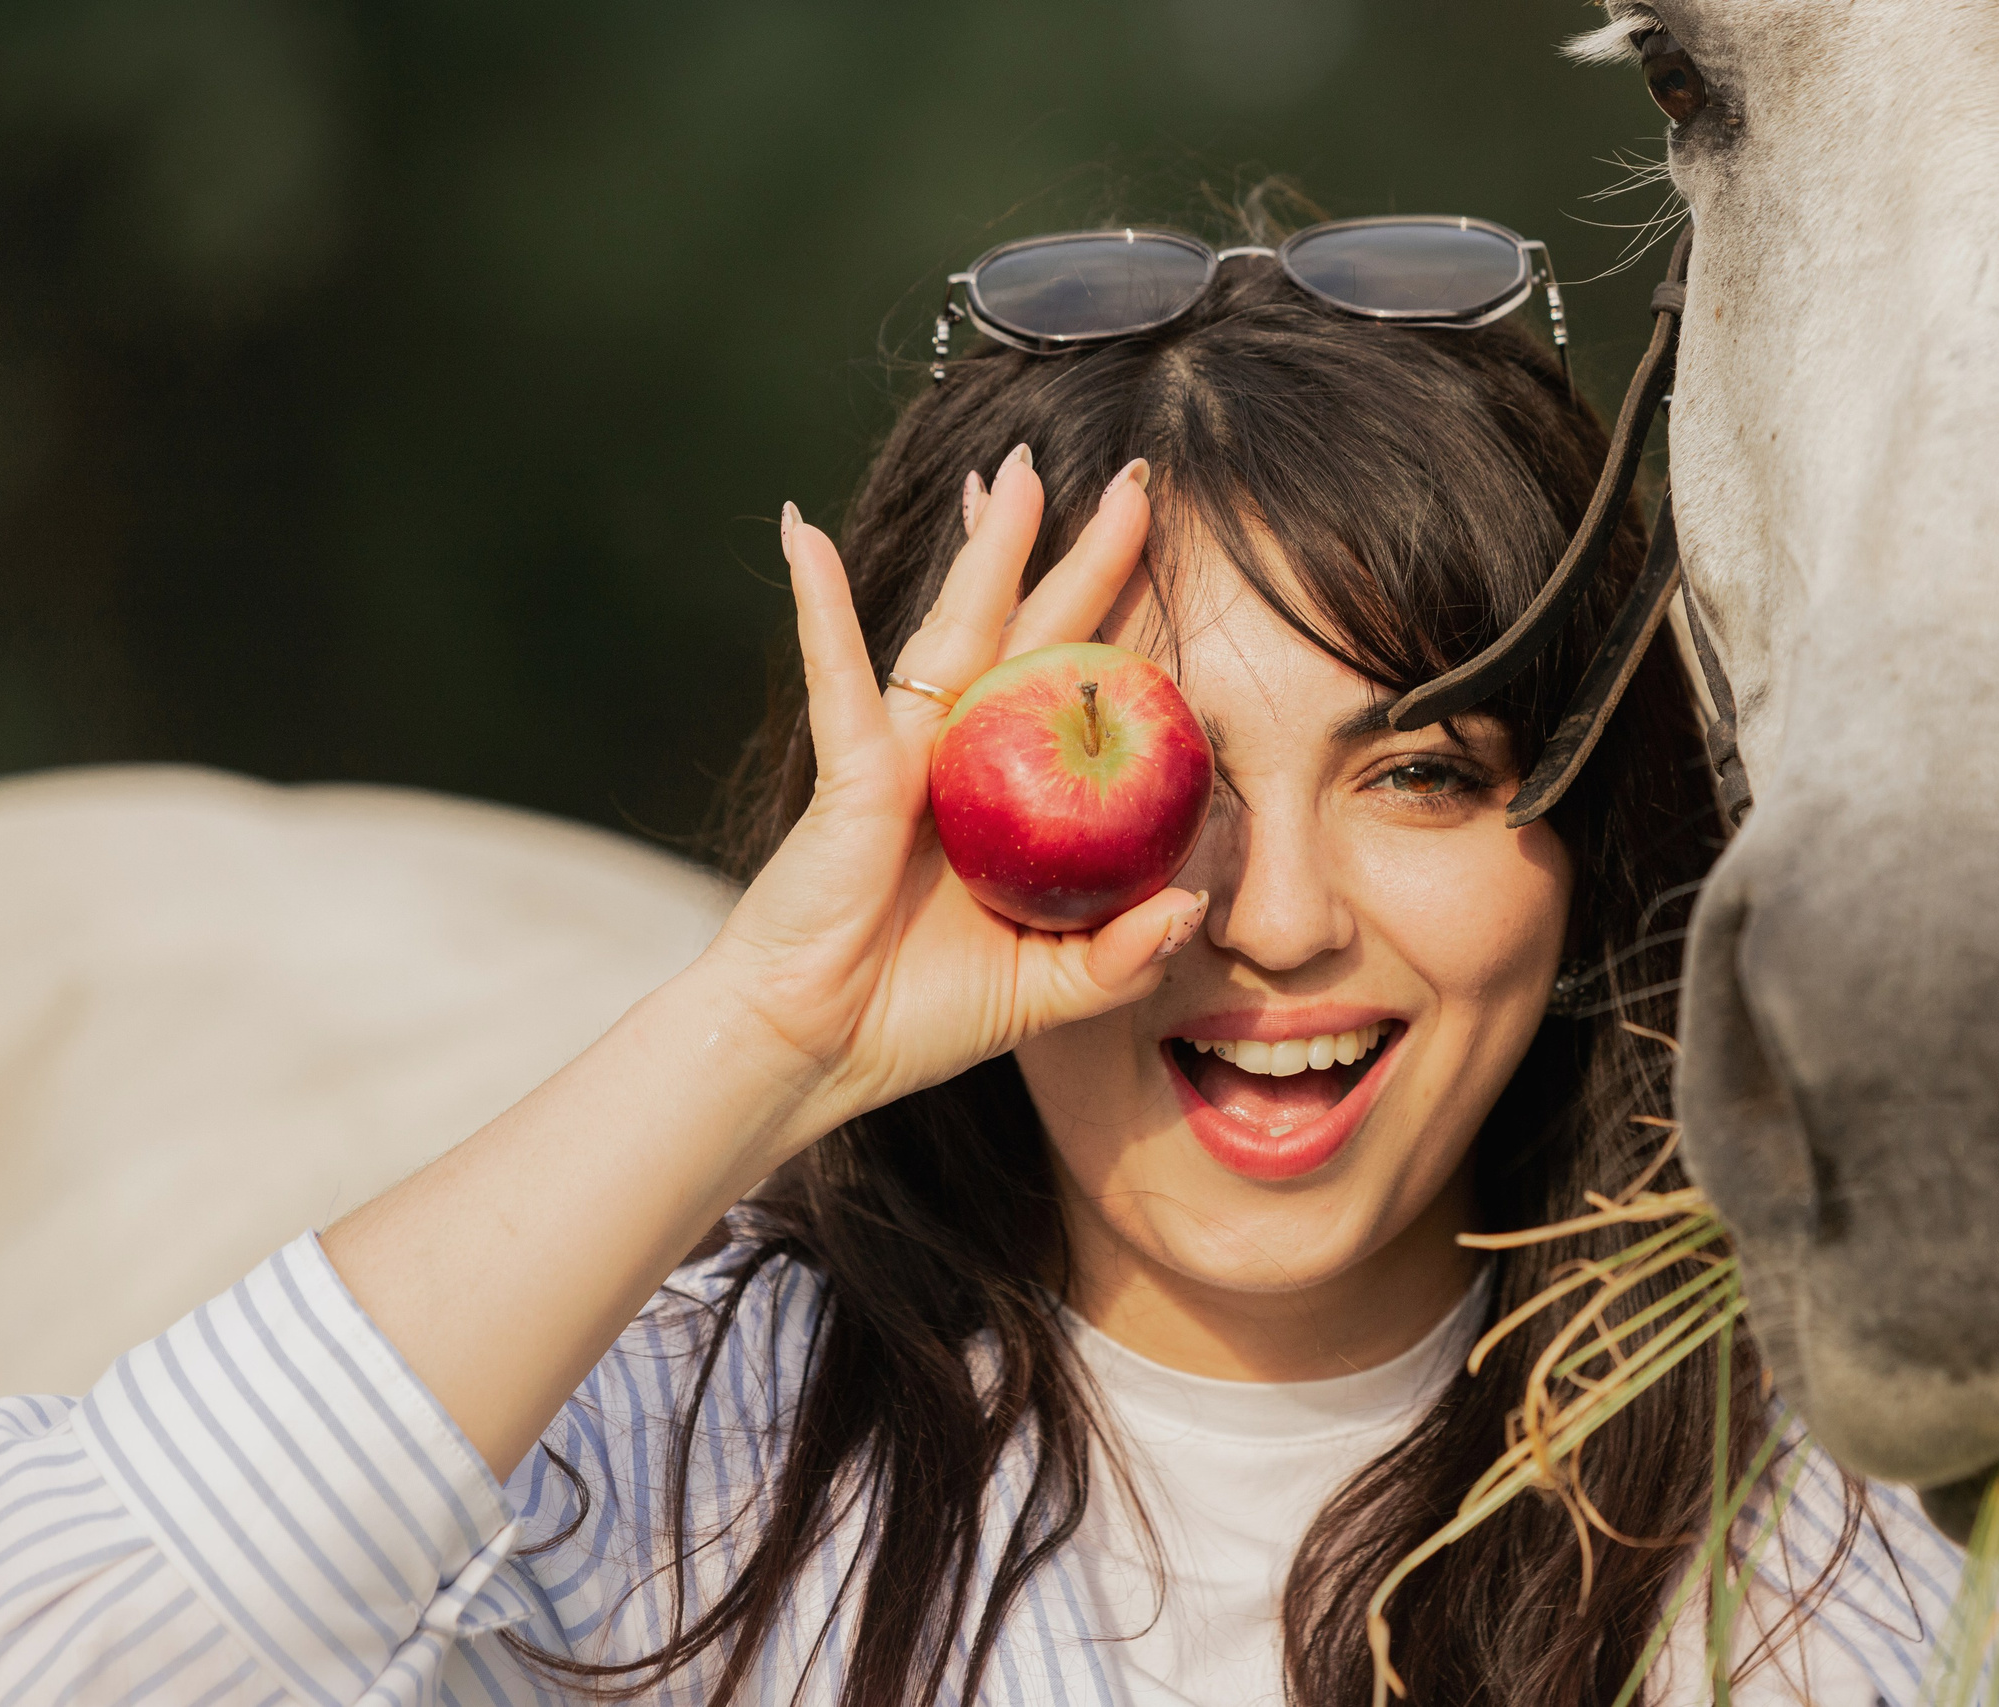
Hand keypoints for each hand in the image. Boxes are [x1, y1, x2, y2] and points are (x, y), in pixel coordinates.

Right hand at [700, 450, 1204, 1154]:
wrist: (813, 1053)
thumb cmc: (916, 1015)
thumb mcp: (1048, 989)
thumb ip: (1121, 955)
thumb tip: (1191, 907)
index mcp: (1007, 797)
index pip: (1077, 694)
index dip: (1124, 632)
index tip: (1175, 575)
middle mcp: (959, 757)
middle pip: (1032, 631)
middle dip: (1082, 554)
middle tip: (1134, 477)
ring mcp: (900, 754)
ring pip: (954, 629)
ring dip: (984, 550)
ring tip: (1013, 473)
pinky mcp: (848, 773)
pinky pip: (841, 679)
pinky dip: (824, 608)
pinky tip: (807, 539)